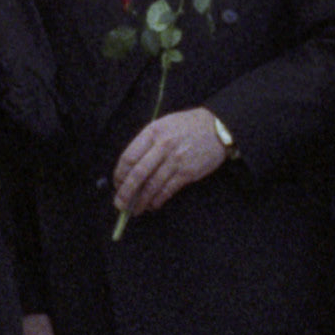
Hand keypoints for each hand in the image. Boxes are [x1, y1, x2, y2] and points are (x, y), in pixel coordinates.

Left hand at [107, 108, 230, 218]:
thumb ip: (147, 142)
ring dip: (141, 200)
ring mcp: (175, 160)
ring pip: (152, 185)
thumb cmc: (187, 126)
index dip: (119, 174)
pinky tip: (152, 205)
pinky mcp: (187, 172)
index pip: (128, 157)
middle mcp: (162, 146)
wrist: (217, 127)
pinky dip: (158, 200)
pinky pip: (167, 190)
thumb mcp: (163, 125)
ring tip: (135, 209)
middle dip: (126, 192)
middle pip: (137, 174)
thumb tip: (130, 168)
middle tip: (120, 204)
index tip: (117, 184)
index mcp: (152, 132)